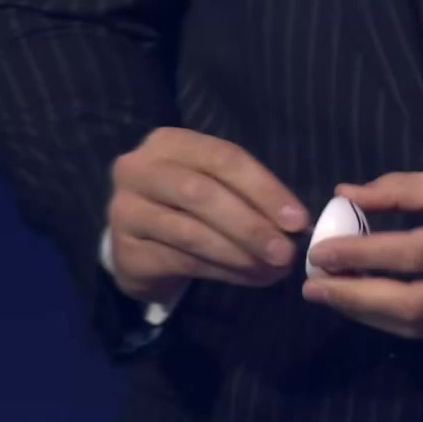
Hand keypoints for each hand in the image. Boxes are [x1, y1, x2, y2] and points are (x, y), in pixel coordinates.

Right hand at [108, 127, 308, 303]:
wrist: (138, 245)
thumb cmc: (185, 208)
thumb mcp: (214, 186)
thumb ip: (248, 196)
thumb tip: (293, 226)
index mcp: (168, 143)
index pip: (223, 158)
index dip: (264, 189)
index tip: (297, 220)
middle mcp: (138, 170)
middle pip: (201, 194)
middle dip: (250, 225)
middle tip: (285, 252)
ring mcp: (125, 211)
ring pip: (191, 233)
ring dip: (239, 254)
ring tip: (271, 270)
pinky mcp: (126, 251)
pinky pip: (181, 261)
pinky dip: (222, 272)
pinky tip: (248, 278)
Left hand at [302, 164, 422, 341]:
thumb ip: (406, 189)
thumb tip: (346, 194)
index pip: (411, 253)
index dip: (361, 255)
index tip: (320, 253)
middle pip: (410, 305)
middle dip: (353, 299)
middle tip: (313, 288)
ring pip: (420, 327)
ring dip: (369, 314)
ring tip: (333, 296)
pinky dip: (398, 320)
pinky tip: (371, 305)